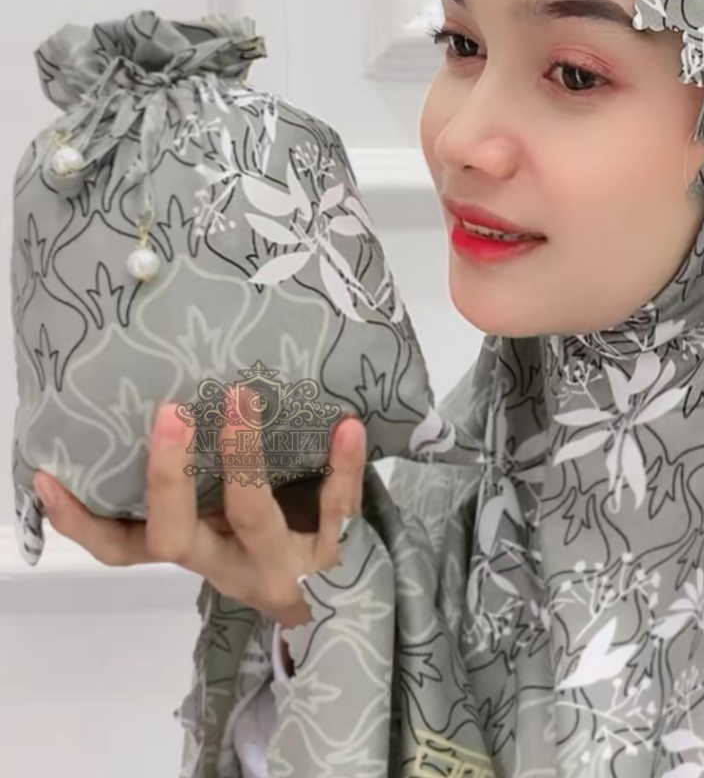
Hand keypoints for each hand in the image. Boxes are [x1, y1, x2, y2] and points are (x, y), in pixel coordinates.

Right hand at [31, 402, 366, 627]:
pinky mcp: (334, 558)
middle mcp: (227, 561)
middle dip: (166, 476)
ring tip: (244, 399)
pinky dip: (342, 468)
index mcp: (196, 549)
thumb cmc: (279, 541)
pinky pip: (337, 513)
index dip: (82, 520)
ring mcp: (280, 563)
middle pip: (175, 534)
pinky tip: (347, 425)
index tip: (48, 476)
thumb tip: (173, 401)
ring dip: (244, 457)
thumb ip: (209, 483)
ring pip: (252, 517)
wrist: (350, 608)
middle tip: (169, 413)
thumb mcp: (233, 522)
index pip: (123, 547)